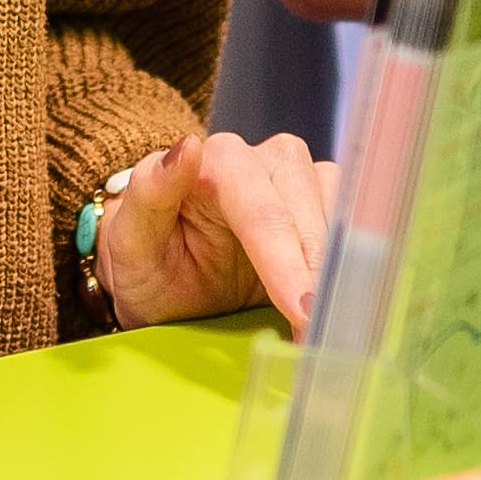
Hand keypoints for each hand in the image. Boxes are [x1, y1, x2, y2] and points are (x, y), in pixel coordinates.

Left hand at [92, 126, 327, 329]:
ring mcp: (295, 177)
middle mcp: (260, 159)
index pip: (260, 210)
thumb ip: (149, 194)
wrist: (162, 274)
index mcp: (214, 162)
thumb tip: (186, 147)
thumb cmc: (145, 260)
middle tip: (313, 332)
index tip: (301, 308)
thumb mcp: (129, 242)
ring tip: (319, 325)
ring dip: (333, 270)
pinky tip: (329, 301)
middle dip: (314, 274)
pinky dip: (345, 263)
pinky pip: (351, 220)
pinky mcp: (319, 198)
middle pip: (306, 210)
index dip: (284, 261)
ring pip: (336, 210)